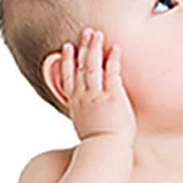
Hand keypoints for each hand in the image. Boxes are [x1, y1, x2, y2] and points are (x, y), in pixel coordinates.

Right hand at [60, 28, 135, 143]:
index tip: (67, 47)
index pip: (68, 77)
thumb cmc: (99, 145)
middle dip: (83, 48)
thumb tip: (87, 121)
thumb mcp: (85, 130)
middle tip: (86, 32)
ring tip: (97, 34)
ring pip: (93, 66)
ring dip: (95, 48)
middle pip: (80, 66)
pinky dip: (113, 60)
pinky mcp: (112, 97)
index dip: (67, 61)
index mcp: (76, 104)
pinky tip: (116, 48)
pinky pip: (112, 74)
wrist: (105, 151)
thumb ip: (85, 120)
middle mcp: (84, 97)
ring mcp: (97, 96)